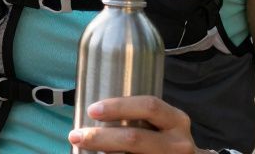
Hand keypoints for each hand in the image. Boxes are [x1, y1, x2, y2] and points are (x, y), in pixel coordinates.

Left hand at [67, 97, 203, 152]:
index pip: (149, 106)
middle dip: (101, 137)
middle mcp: (178, 142)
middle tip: (76, 135)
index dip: (119, 106)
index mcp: (176, 119)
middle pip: (134, 138)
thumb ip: (140, 114)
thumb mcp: (163, 122)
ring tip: (82, 147)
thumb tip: (92, 109)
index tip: (92, 110)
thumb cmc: (166, 137)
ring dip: (103, 153)